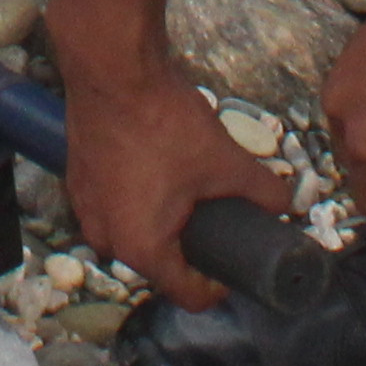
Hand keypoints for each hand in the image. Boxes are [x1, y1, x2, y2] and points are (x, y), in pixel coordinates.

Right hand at [63, 60, 290, 311]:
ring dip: (161, 221)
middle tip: (216, 216)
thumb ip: (262, 191)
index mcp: (142, 249)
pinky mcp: (78, 182)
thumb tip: (287, 204)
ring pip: (135, 233)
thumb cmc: (164, 123)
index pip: (190, 295)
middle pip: (160, 265)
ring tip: (187, 187)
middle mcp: (106, 239)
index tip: (238, 257)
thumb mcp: (224, 161)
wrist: (110, 69)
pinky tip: (156, 167)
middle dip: (190, 246)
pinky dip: (136, 198)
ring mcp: (86, 210)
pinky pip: (115, 207)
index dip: (222, 283)